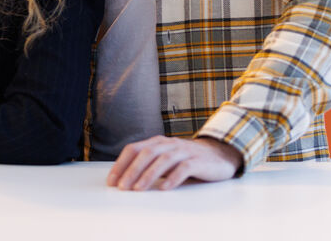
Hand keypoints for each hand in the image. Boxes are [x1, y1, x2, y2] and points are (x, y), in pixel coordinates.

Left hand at [108, 135, 242, 190]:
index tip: (112, 180)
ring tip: (138, 189)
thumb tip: (124, 179)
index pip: (133, 149)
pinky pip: (184, 168)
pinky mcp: (199, 161)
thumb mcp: (164, 158)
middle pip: (146, 154)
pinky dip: (173, 178)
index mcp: (157, 142)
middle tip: (122, 187)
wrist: (219, 154)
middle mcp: (168, 144)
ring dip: (149, 175)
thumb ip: (148, 164)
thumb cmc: (186, 159)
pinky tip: (164, 188)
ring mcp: (184, 151)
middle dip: (131, 171)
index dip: (121, 164)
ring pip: (163, 160)